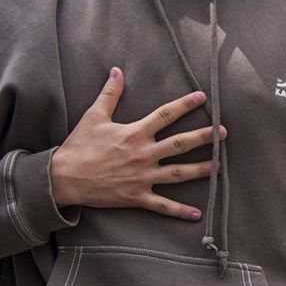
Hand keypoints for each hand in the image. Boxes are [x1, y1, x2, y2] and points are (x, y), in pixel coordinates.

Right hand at [50, 68, 220, 218]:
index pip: (166, 115)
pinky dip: (180, 211)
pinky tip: (198, 214)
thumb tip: (116, 70)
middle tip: (223, 133)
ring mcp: (142, 177)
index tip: (203, 97)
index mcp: (135, 133)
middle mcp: (143, 154)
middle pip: (180, 144)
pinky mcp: (136, 196)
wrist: (63, 179)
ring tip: (220, 166)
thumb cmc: (79, 146)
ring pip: (178, 173)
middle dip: (204, 138)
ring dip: (201, 170)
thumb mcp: (94, 116)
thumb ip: (110, 93)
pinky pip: (162, 205)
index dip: (185, 105)